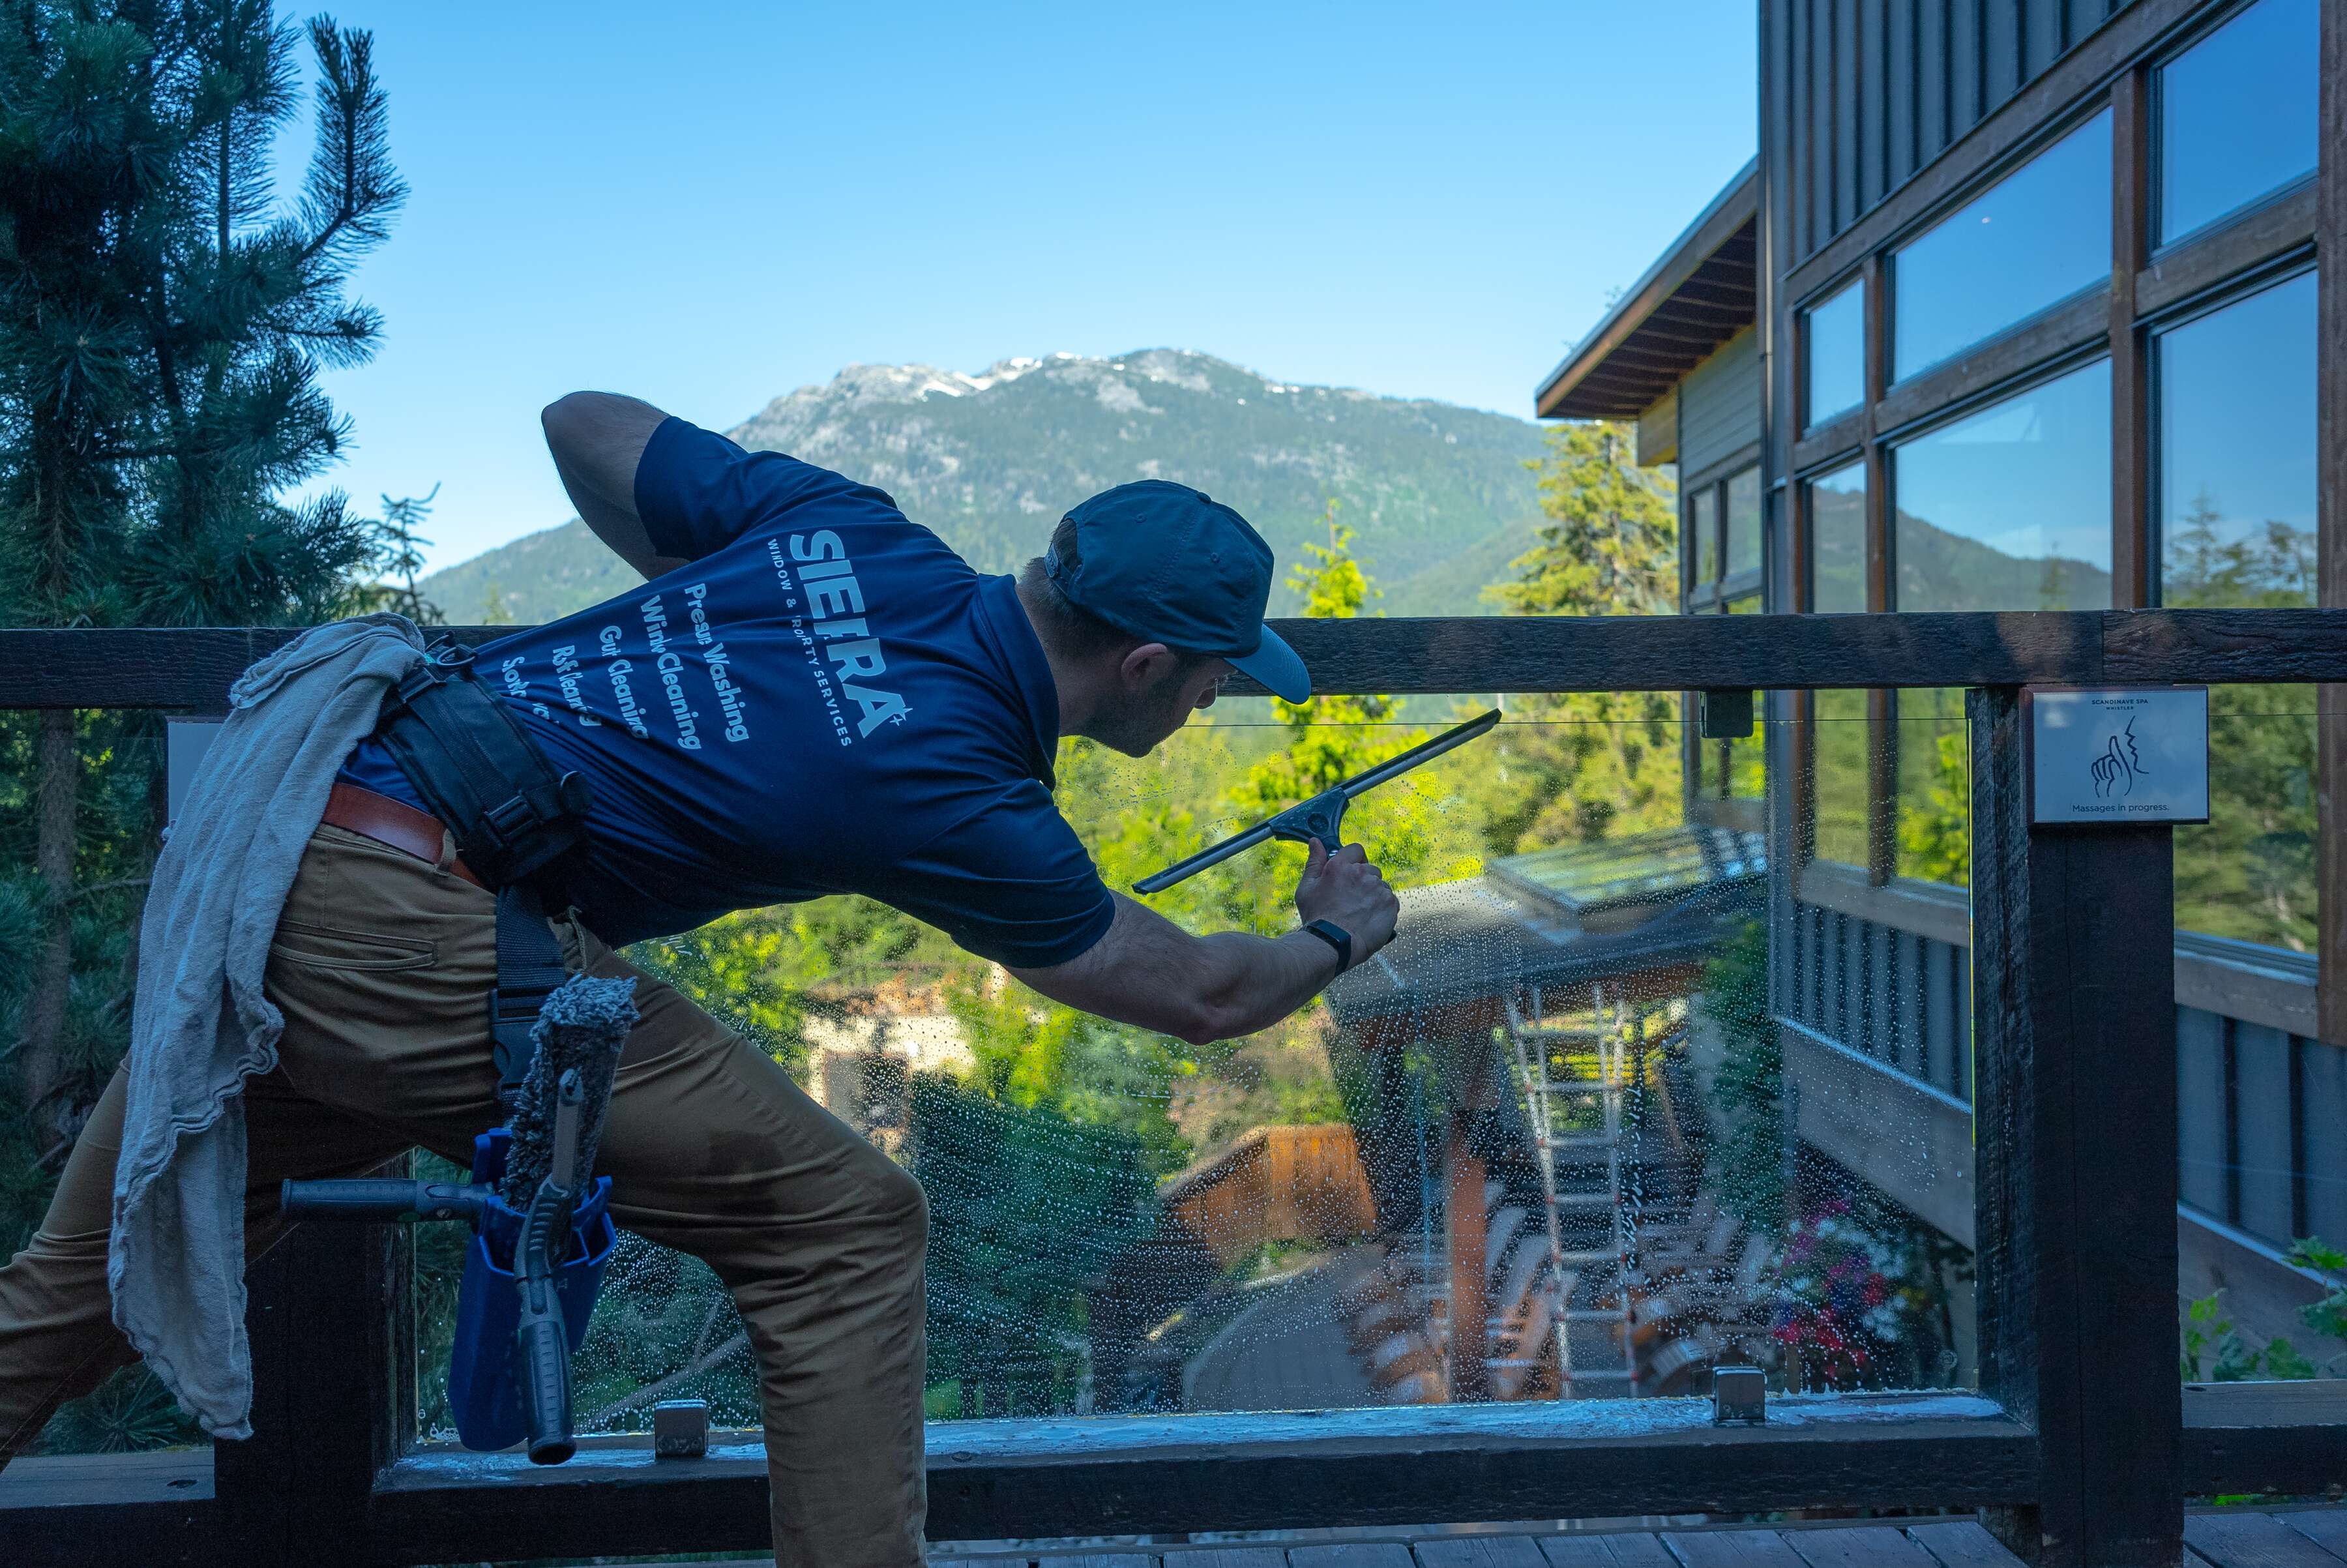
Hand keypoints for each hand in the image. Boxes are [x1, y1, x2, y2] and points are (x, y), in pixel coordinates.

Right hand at [1295, 839, 1399, 963]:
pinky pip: (1390, 901)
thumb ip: (1314, 862)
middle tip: (1352, 900)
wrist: (1332, 945)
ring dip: (1374, 896)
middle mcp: (1361, 873)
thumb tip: (1315, 841)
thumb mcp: (1306, 888)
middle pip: (1370, 869)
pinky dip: (1383, 909)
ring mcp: (1378, 888)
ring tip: (1360, 914)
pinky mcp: (1390, 904)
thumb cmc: (1317, 919)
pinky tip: (1370, 919)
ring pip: (1380, 886)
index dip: (1355, 860)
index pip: (1356, 850)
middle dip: (1363, 881)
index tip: (1351, 873)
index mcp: (1340, 866)